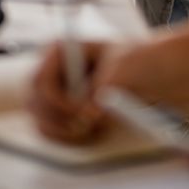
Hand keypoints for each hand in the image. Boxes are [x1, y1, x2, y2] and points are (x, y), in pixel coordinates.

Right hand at [29, 32, 188, 143]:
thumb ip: (104, 87)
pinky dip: (68, 137)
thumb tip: (90, 113)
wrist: (154, 73)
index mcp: (61, 51)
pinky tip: (91, 132)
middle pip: (34, 102)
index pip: (40, 80)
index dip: (57, 102)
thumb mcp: (123, 69)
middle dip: (57, 120)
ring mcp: (57, 93)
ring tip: (90, 130)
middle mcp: (54, 71)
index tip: (81, 114)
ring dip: (62, 132)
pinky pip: (53, 131)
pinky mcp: (65, 112)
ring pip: (40, 120)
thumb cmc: (139, 62)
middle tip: (84, 128)